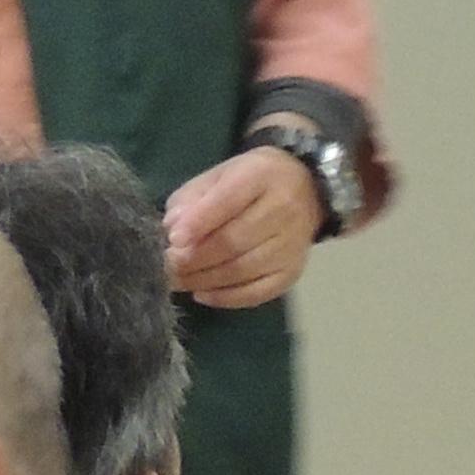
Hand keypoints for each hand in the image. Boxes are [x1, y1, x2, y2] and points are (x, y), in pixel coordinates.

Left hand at [162, 147, 322, 308]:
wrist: (307, 191)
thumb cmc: (251, 182)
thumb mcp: (219, 176)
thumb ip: (192, 198)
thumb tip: (171, 228)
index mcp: (261, 176)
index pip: (228, 201)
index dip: (198, 223)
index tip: (172, 239)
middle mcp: (283, 210)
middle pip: (234, 241)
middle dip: (195, 258)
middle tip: (167, 266)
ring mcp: (292, 244)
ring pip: (243, 269)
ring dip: (204, 280)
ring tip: (177, 281)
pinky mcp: (293, 270)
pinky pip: (258, 291)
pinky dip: (227, 297)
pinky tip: (202, 294)